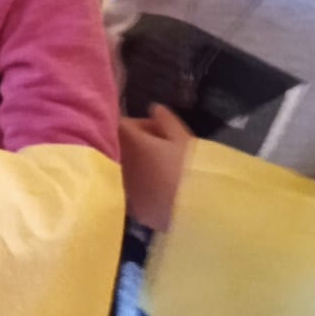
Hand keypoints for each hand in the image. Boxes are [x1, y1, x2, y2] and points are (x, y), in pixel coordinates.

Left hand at [117, 105, 192, 232]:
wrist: (195, 208)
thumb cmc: (189, 167)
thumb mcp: (182, 137)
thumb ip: (165, 120)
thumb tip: (153, 107)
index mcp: (129, 142)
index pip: (124, 125)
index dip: (143, 126)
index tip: (162, 132)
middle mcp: (119, 163)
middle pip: (123, 148)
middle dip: (139, 146)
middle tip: (165, 151)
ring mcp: (123, 187)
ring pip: (126, 170)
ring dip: (139, 167)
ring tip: (164, 173)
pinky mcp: (131, 208)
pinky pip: (132, 192)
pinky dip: (141, 188)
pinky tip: (161, 191)